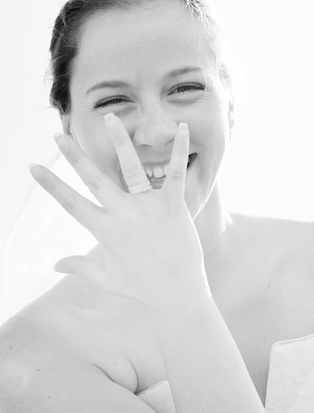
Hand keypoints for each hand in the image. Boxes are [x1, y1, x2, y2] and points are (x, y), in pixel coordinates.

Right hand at [29, 114, 209, 312]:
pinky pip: (175, 173)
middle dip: (74, 156)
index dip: (50, 184)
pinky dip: (180, 150)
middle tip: (58, 136)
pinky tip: (181, 127)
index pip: (70, 202)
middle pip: (94, 179)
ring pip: (130, 167)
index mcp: (104, 231)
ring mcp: (148, 208)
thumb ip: (78, 266)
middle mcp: (122, 215)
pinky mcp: (173, 206)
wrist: (176, 295)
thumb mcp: (104, 278)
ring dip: (119, 140)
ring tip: (110, 117)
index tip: (33, 166)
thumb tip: (55, 265)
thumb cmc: (140, 288)